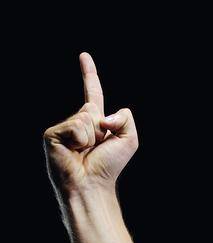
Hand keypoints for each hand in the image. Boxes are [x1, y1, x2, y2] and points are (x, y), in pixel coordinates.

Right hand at [43, 53, 138, 197]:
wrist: (91, 186)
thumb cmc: (109, 167)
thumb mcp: (129, 140)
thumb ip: (125, 118)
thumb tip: (101, 115)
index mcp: (94, 122)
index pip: (92, 92)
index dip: (89, 74)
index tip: (84, 56)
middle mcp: (77, 122)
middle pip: (92, 107)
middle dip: (101, 128)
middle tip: (95, 149)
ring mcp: (63, 128)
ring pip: (84, 117)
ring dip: (91, 137)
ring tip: (84, 152)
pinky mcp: (52, 134)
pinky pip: (75, 126)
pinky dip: (80, 140)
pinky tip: (74, 152)